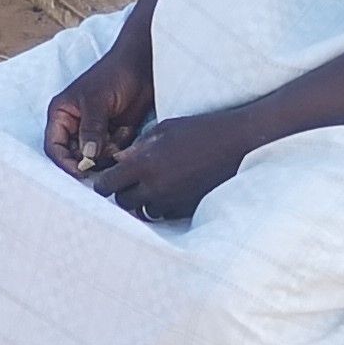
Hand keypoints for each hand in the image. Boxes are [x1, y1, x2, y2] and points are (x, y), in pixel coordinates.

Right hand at [43, 28, 156, 175]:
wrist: (142, 68)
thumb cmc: (113, 76)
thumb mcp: (97, 101)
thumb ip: (90, 129)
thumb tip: (87, 157)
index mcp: (61, 115)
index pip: (54, 147)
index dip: (64, 162)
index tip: (80, 172)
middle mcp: (74, 126)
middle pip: (74, 156)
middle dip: (89, 159)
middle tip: (106, 152)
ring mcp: (94, 132)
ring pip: (94, 158)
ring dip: (107, 152)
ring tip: (117, 132)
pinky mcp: (112, 136)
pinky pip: (112, 153)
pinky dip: (120, 147)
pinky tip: (126, 129)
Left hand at [82, 111, 252, 224]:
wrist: (239, 143)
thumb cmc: (201, 130)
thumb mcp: (164, 130)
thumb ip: (137, 147)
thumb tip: (117, 162)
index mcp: (145, 163)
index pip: (107, 185)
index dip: (104, 182)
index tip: (108, 178)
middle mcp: (156, 187)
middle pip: (122, 202)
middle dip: (122, 193)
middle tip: (129, 181)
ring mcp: (173, 201)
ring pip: (143, 211)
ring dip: (142, 202)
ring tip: (152, 185)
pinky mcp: (189, 208)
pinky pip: (165, 214)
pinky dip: (162, 206)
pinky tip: (170, 190)